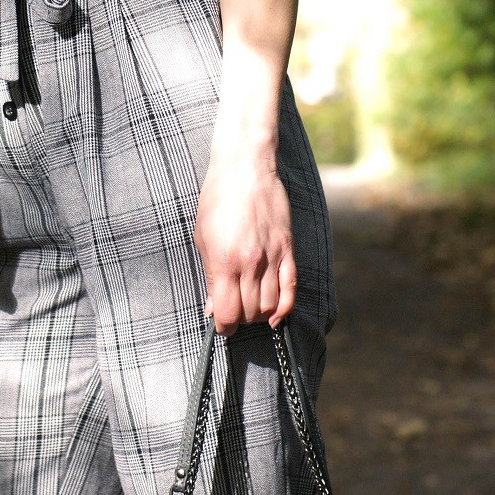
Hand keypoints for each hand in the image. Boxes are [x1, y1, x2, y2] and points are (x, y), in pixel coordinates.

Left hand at [194, 133, 296, 336]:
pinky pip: (291, 288)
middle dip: (240, 320)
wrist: (245, 168)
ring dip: (259, 315)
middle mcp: (250, 264)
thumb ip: (210, 276)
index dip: (223, 326)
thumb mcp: (202, 237)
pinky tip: (275, 316)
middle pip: (249, 313)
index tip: (220, 323)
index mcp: (224, 262)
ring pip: (271, 305)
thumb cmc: (216, 199)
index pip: (227, 314)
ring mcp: (272, 257)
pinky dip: (285, 308)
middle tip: (232, 313)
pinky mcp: (287, 248)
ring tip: (249, 308)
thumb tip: (212, 307)